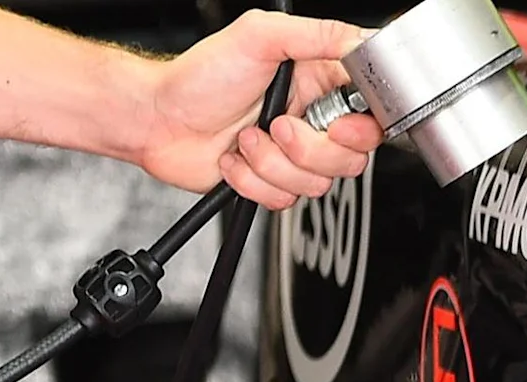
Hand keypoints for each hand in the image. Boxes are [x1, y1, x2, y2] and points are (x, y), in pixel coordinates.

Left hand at [127, 13, 381, 207]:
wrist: (158, 119)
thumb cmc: (200, 75)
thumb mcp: (260, 36)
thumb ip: (317, 34)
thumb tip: (361, 41)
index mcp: (317, 84)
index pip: (369, 114)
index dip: (361, 128)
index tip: (339, 126)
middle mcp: (310, 121)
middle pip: (350, 158)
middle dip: (308, 149)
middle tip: (277, 124)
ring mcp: (291, 156)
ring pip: (316, 184)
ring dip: (272, 163)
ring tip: (247, 138)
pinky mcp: (271, 183)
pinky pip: (284, 201)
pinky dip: (253, 181)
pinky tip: (236, 158)